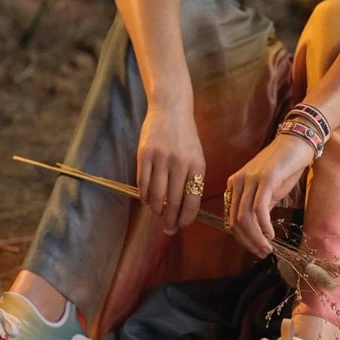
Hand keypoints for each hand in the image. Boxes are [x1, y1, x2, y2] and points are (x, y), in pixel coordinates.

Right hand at [136, 104, 205, 233]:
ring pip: (156, 195)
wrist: (171, 110)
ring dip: (156, 209)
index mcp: (197, 166)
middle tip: (167, 229)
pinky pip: (142, 183)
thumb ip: (192, 180)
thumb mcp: (196, 157)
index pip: (192, 201)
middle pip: (173, 202)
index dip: (185, 218)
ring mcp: (161, 159)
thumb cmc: (185, 138)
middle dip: (170, 220)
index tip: (181, 226)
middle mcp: (180, 164)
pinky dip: (144, 196)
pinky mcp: (144, 155)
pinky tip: (146, 200)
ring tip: (157, 213)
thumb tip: (184, 209)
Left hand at [225, 134, 314, 257]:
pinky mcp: (265, 179)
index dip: (242, 238)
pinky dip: (263, 226)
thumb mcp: (268, 190)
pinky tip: (271, 234)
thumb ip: (260, 207)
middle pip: (235, 221)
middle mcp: (238, 182)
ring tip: (267, 248)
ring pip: (245, 218)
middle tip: (262, 253)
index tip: (255, 249)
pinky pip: (259, 209)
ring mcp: (250, 179)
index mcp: (234, 184)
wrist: (297, 143)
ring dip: (256, 238)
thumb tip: (258, 231)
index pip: (231, 219)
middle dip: (248, 241)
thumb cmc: (285, 167)